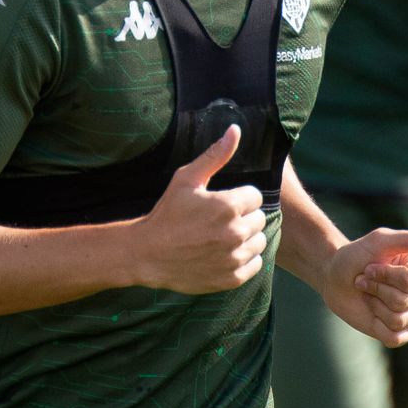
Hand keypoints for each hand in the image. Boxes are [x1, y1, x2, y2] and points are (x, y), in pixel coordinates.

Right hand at [131, 125, 267, 294]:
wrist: (148, 253)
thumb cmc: (167, 213)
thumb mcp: (187, 179)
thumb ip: (215, 155)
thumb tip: (235, 130)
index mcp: (228, 205)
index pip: (256, 196)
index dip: (239, 197)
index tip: (221, 202)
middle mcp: (234, 232)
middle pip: (259, 219)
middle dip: (244, 217)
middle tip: (219, 220)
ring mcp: (234, 258)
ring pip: (259, 242)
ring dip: (246, 238)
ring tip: (222, 236)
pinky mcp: (231, 278)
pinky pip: (255, 264)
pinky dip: (244, 259)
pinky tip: (224, 253)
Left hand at [324, 228, 407, 347]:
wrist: (335, 278)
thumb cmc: (357, 256)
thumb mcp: (378, 241)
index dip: (385, 275)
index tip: (370, 266)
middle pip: (405, 300)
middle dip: (377, 289)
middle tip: (366, 279)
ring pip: (399, 319)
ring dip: (375, 304)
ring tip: (368, 293)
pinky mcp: (404, 332)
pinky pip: (395, 337)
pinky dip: (377, 325)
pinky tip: (373, 312)